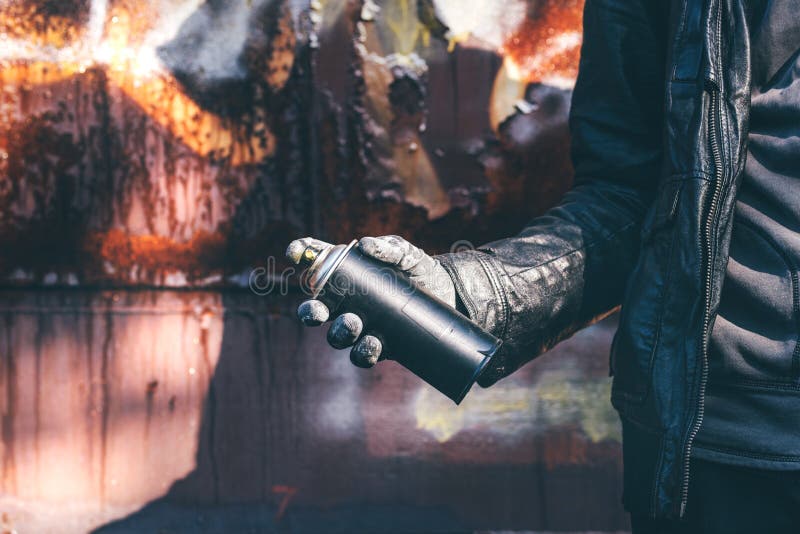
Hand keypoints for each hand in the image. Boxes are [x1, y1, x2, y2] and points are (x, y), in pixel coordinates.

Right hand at [293, 235, 455, 367]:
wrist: (446, 295)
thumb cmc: (417, 269)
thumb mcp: (406, 254)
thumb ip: (389, 247)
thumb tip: (366, 246)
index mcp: (345, 273)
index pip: (314, 261)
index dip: (300, 254)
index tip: (294, 252)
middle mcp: (345, 302)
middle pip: (316, 310)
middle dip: (310, 312)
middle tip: (318, 310)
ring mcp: (360, 325)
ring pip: (337, 336)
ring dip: (341, 332)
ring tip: (355, 323)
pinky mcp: (378, 345)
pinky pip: (362, 354)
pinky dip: (364, 351)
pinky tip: (372, 343)